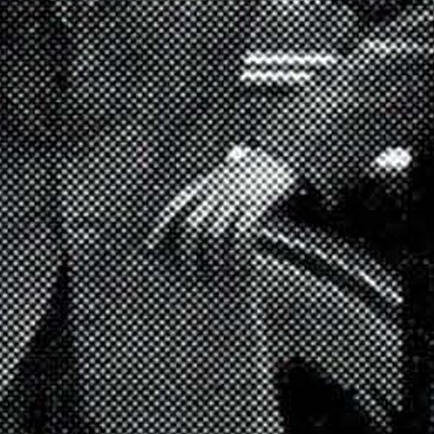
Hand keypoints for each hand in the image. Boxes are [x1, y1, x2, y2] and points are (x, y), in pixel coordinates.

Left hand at [147, 148, 296, 271]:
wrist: (283, 154)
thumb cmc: (251, 174)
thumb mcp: (221, 178)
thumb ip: (204, 195)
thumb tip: (185, 222)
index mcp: (204, 184)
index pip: (175, 208)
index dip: (160, 229)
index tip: (150, 248)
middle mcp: (216, 190)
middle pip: (192, 227)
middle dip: (187, 255)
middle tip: (191, 277)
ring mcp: (237, 196)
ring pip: (216, 235)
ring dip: (214, 261)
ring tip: (217, 279)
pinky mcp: (259, 203)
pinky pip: (243, 234)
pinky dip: (239, 254)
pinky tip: (241, 268)